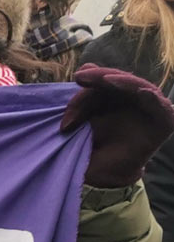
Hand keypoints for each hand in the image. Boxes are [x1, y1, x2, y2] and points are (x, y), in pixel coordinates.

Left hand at [62, 63, 173, 187]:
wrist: (103, 174)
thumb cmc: (92, 146)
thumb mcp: (82, 118)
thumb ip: (84, 97)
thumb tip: (87, 66)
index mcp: (118, 96)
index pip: (108, 80)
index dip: (95, 77)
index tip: (77, 78)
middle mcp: (136, 100)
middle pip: (121, 81)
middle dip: (102, 78)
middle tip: (83, 77)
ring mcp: (151, 109)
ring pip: (138, 88)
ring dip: (123, 82)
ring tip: (106, 80)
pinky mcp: (164, 122)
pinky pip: (159, 107)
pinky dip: (152, 98)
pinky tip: (142, 92)